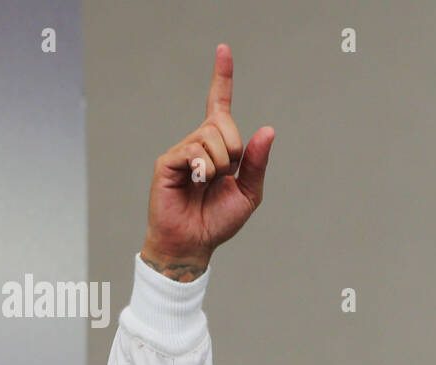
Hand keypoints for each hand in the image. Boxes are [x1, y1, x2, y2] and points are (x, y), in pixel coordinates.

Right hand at [140, 44, 274, 279]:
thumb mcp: (249, 193)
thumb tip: (268, 129)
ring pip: (211, 138)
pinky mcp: (168, 161)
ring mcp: (183, 150)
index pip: (219, 105)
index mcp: (220, 147)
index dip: (222, 77)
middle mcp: (200, 143)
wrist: (194, 242)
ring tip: (206, 184)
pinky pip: (194, 152)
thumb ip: (257, 162)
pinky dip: (202, 169)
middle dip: (235, 151)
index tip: (224, 50)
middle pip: (224, 124)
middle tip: (223, 176)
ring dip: (219, 165)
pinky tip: (194, 183)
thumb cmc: (218, 219)